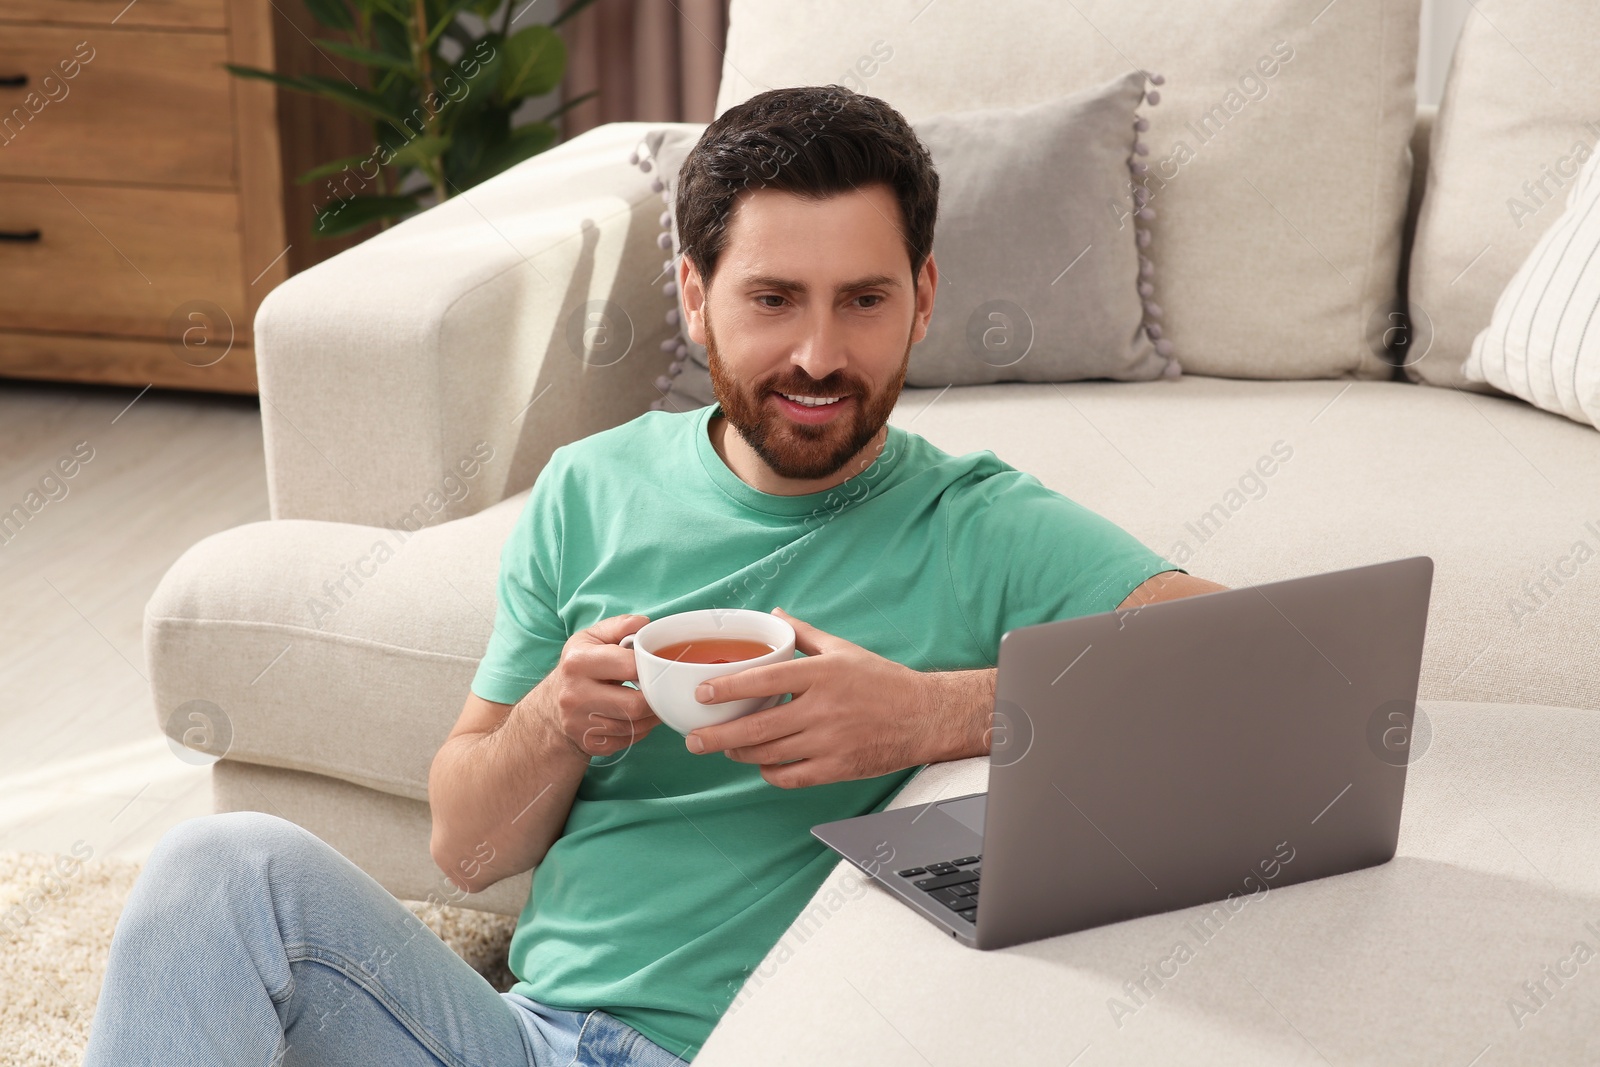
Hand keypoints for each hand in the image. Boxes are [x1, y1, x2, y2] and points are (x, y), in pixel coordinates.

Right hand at [542, 613, 662, 758]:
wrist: (551, 706)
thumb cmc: (579, 667)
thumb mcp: (592, 638)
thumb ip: (619, 626)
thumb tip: (645, 624)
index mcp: (578, 662)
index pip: (629, 666)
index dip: (650, 666)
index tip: (657, 666)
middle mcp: (574, 694)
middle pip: (634, 705)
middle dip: (655, 698)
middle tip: (661, 690)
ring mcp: (579, 724)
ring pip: (634, 726)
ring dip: (651, 717)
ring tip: (653, 703)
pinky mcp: (588, 744)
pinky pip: (628, 741)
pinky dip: (640, 731)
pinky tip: (638, 719)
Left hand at [682, 608, 938, 787]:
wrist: (924, 716)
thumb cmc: (882, 680)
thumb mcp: (842, 649)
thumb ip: (803, 634)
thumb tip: (772, 615)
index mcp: (821, 674)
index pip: (763, 682)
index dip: (727, 688)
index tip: (701, 693)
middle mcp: (823, 709)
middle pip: (758, 727)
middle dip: (718, 735)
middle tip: (693, 738)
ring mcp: (830, 742)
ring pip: (770, 754)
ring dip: (740, 753)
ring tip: (724, 747)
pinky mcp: (838, 768)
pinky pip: (792, 776)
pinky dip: (770, 772)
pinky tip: (761, 764)